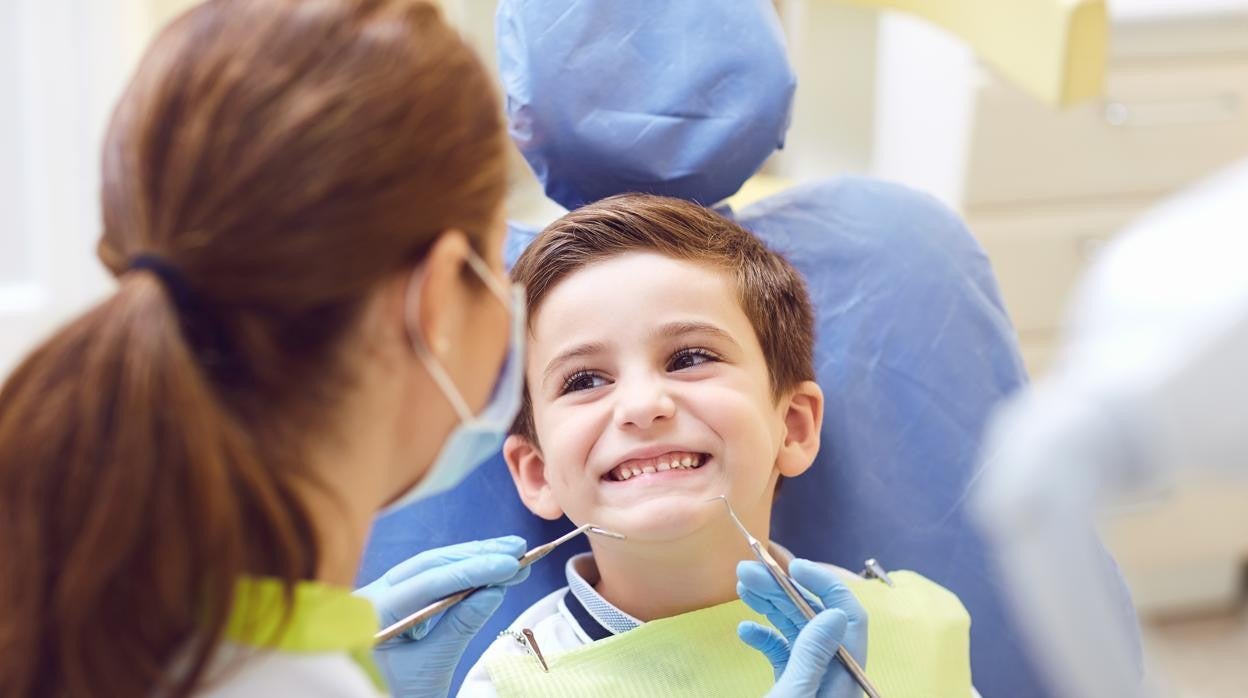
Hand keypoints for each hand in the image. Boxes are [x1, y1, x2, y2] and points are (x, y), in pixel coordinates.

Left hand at [355, 536, 529, 696]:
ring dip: (473, 560)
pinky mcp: (396, 603)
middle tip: (517, 549)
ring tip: (512, 553)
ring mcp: (381, 597)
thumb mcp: (430, 668)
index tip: (511, 563)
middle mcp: (371, 596)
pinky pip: (429, 581)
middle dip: (476, 556)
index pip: (428, 581)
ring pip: (430, 568)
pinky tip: (488, 569)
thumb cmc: (394, 696)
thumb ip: (460, 626)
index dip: (473, 570)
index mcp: (371, 614)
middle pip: (429, 565)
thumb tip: (495, 590)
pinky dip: (461, 575)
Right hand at [736, 558, 867, 697]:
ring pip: (795, 629)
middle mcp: (832, 671)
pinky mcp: (793, 684)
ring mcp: (812, 676)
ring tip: (743, 586)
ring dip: (769, 605)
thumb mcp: (797, 694)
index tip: (793, 566)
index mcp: (845, 673)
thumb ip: (812, 656)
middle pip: (813, 617)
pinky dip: (764, 637)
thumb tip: (835, 613)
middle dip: (781, 590)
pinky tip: (745, 630)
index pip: (848, 617)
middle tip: (747, 570)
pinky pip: (783, 652)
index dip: (824, 584)